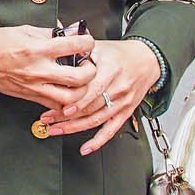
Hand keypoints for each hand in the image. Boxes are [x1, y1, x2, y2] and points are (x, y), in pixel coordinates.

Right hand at [0, 25, 95, 110]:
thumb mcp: (26, 30)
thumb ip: (50, 33)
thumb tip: (70, 32)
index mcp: (39, 49)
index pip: (75, 46)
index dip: (88, 42)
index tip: (87, 42)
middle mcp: (39, 70)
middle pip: (79, 77)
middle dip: (91, 70)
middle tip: (88, 64)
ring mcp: (36, 86)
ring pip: (71, 98)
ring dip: (81, 90)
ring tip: (79, 81)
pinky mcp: (31, 97)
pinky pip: (56, 106)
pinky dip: (66, 102)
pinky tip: (66, 91)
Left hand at [40, 39, 161, 154]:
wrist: (147, 60)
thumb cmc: (120, 53)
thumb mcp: (99, 46)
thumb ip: (78, 52)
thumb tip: (56, 57)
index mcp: (111, 69)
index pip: (91, 88)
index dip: (74, 99)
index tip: (56, 105)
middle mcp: (118, 87)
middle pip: (90, 106)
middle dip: (66, 115)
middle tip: (47, 119)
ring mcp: (122, 102)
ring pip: (96, 120)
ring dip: (74, 128)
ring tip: (55, 130)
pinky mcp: (125, 112)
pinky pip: (111, 130)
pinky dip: (98, 141)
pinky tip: (85, 148)